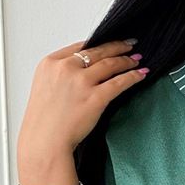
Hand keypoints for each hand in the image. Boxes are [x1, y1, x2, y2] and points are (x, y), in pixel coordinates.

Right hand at [17, 39, 146, 177]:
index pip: (80, 46)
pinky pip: (119, 82)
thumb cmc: (44, 121)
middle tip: (129, 44)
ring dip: (127, 60)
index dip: (99, 43)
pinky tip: (140, 74)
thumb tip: (82, 71)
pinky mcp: (95, 97)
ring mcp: (81, 82)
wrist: (44, 142)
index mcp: (50, 63)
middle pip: (97, 51)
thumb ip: (61, 76)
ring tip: (137, 59)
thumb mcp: (45, 88)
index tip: (109, 42)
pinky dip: (132, 76)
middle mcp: (65, 68)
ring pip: (110, 64)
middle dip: (117, 46)